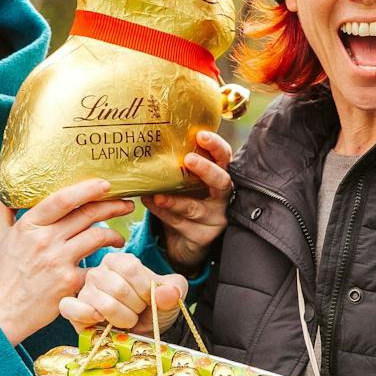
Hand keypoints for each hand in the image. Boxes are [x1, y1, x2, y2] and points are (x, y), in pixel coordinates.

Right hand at [0, 179, 132, 344]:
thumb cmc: (1, 276)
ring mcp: (58, 262)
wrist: (1, 313)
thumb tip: (8, 196)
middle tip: (126, 204)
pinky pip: (95, 268)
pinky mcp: (69, 283)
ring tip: (119, 239)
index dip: (87, 189)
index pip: (62, 199)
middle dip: (112, 206)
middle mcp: (45, 240)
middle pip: (87, 215)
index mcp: (29, 226)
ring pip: (98, 237)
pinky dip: (105, 265)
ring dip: (114, 235)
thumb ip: (5, 215)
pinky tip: (109, 266)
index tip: (105, 184)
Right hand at [61, 252, 188, 336]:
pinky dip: (86, 315)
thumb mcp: (171, 297)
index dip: (145, 289)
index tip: (150, 299)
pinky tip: (100, 320)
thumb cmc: (154, 309)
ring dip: (122, 319)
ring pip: (103, 304)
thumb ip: (174, 290)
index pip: (130, 268)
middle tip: (137, 312)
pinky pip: (70, 308)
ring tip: (126, 320)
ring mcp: (83, 291)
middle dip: (135, 308)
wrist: (144, 333)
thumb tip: (169, 292)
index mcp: (119, 260)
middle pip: (118, 288)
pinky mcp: (72, 309)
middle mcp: (98, 272)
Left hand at [142, 130, 232, 272]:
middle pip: (221, 181)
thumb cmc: (187, 201)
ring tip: (157, 194)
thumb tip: (152, 142)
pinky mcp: (203, 237)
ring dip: (175, 200)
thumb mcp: (186, 183)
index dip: (216, 146)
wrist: (186, 240)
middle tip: (188, 159)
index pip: (224, 157)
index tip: (201, 135)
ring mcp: (215, 218)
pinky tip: (151, 203)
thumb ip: (178, 166)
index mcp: (219, 176)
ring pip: (195, 208)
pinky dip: (163, 213)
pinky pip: (180, 223)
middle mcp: (222, 197)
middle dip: (205, 170)